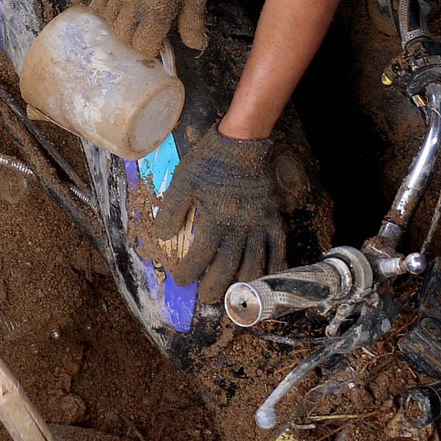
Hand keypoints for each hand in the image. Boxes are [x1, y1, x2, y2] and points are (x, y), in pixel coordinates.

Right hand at [90, 0, 208, 57]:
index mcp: (157, 7)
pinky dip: (106, 7)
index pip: (143, 44)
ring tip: (133, 15)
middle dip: (134, 38)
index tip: (155, 42)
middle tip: (144, 29)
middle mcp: (132, 0)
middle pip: (122, 35)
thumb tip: (195, 46)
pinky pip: (98, 1)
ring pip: (108, 20)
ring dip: (120, 22)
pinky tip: (119, 3)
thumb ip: (193, 23)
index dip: (149, 48)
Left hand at [150, 126, 285, 305]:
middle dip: (214, 287)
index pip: (200, 257)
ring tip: (232, 296)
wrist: (243, 143)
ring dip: (242, 284)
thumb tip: (162, 236)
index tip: (181, 279)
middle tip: (206, 297)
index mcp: (216, 218)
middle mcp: (240, 227)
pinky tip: (267, 279)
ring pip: (254, 265)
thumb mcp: (183, 181)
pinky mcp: (274, 220)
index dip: (188, 272)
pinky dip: (274, 268)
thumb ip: (171, 210)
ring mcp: (260, 225)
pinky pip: (278, 250)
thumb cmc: (210, 161)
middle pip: (228, 268)